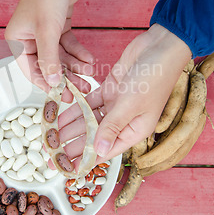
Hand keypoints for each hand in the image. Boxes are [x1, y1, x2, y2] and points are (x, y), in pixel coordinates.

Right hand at [5, 0, 94, 100]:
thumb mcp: (47, 30)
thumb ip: (49, 59)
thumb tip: (53, 82)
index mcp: (17, 40)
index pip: (31, 70)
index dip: (47, 84)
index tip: (63, 95)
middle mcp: (28, 38)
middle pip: (48, 65)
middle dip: (65, 77)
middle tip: (80, 89)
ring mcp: (44, 32)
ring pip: (60, 57)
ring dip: (75, 66)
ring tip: (89, 74)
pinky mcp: (58, 26)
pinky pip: (68, 46)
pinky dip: (79, 53)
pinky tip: (89, 60)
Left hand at [55, 24, 191, 167]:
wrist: (160, 46)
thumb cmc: (155, 76)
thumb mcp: (131, 105)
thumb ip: (112, 127)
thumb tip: (99, 151)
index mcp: (135, 130)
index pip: (106, 150)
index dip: (87, 160)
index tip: (69, 168)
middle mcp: (125, 119)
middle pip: (95, 136)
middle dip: (74, 145)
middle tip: (53, 153)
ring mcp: (117, 103)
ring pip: (90, 119)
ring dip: (72, 126)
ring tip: (53, 134)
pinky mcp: (111, 89)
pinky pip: (90, 102)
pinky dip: (76, 107)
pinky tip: (62, 113)